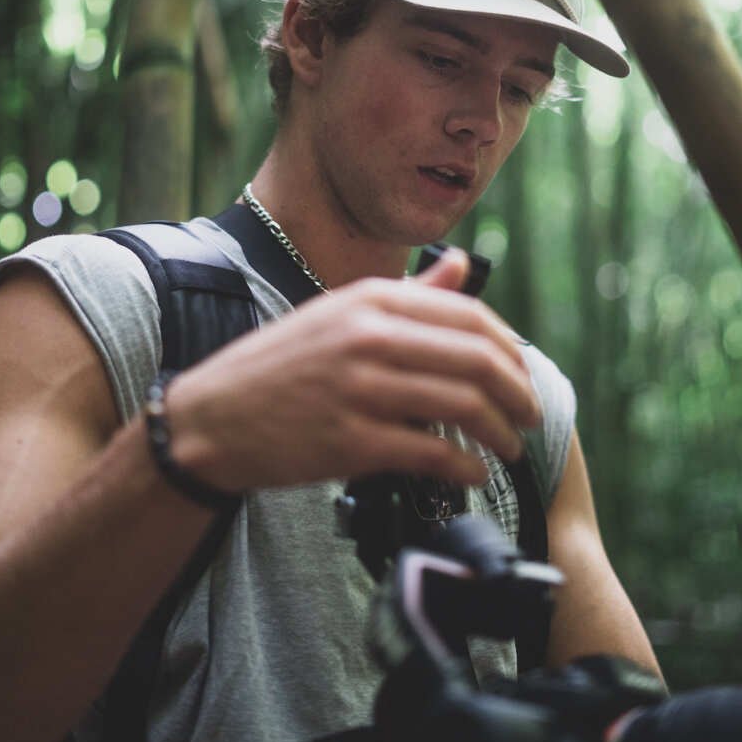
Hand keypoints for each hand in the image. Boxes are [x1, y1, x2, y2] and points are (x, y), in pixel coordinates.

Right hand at [167, 249, 540, 492]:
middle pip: (479, 360)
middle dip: (519, 394)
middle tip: (530, 417)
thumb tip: (465, 268)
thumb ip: (408, 295)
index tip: (522, 376)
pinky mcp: (351, 442)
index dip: (512, 351)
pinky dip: (466, 466)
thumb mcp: (337, 314)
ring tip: (507, 448)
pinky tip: (472, 472)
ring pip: (465, 406)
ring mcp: (360, 388)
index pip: (472, 317)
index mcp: (370, 299)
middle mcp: (369, 336)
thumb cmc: (279, 368)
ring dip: (501, 433)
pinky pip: (433, 452)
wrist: (211, 419)